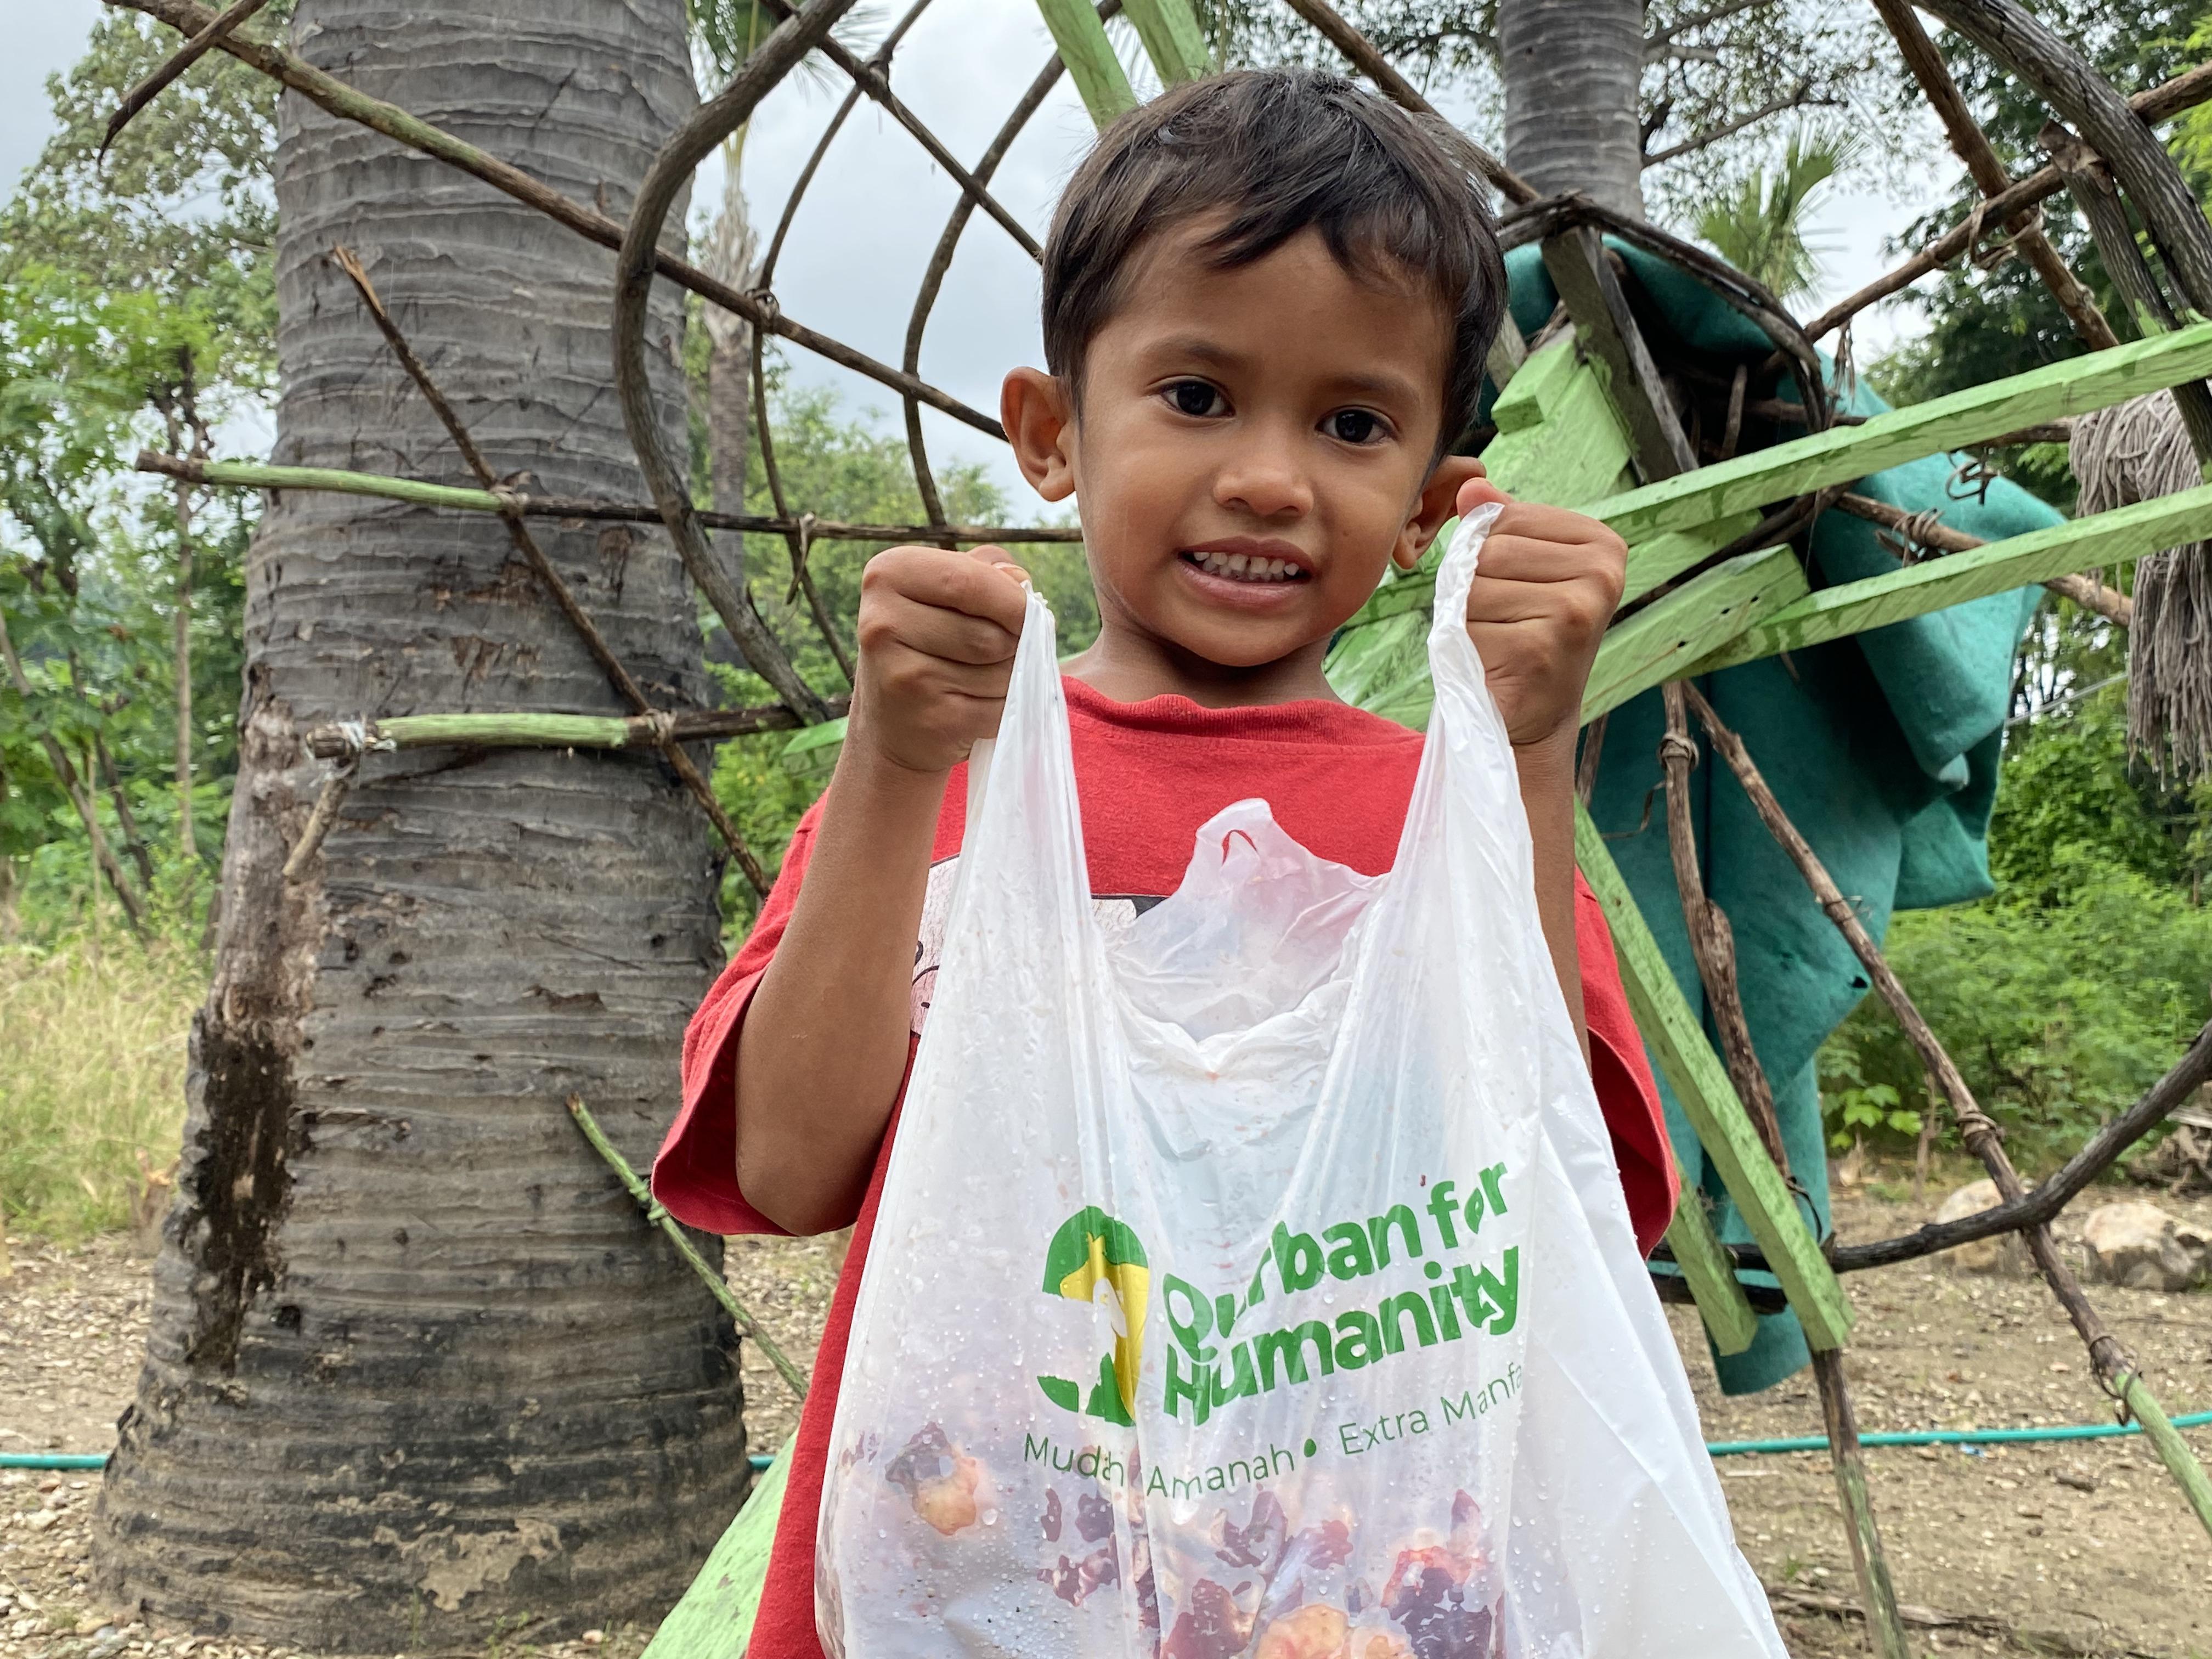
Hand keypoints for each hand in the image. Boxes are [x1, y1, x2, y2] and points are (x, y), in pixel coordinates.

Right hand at [851, 544, 1031, 774]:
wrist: (891, 726)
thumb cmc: (928, 646)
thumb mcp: (943, 594)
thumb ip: (984, 572)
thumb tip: (1019, 581)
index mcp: (888, 575)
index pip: (968, 580)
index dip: (1013, 599)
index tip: (1027, 613)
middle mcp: (883, 623)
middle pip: (990, 632)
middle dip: (1015, 644)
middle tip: (998, 652)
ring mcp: (903, 676)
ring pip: (1000, 670)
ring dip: (1010, 676)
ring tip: (981, 678)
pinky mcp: (929, 719)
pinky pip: (998, 708)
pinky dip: (1004, 709)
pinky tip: (977, 705)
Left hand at [1455, 475, 1625, 748]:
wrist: (1534, 717)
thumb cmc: (1524, 635)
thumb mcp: (1522, 572)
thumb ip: (1501, 524)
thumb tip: (1470, 484)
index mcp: (1603, 543)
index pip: (1506, 518)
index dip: (1488, 555)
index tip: (1516, 590)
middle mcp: (1600, 573)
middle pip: (1489, 549)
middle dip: (1476, 587)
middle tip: (1503, 623)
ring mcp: (1575, 611)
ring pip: (1474, 585)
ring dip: (1468, 617)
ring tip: (1499, 641)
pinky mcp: (1543, 647)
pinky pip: (1468, 624)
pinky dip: (1466, 646)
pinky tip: (1496, 664)